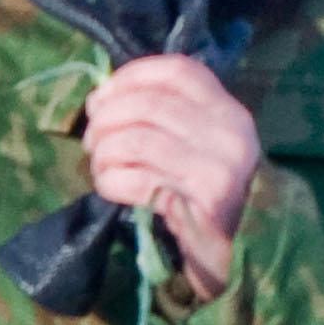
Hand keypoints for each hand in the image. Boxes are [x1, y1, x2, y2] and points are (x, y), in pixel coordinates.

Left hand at [84, 54, 259, 292]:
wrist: (232, 255)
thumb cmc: (197, 196)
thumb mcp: (191, 147)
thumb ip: (161, 118)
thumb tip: (103, 95)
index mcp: (229, 111)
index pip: (177, 70)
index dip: (129, 77)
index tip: (101, 98)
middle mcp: (231, 133)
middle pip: (147, 105)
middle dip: (104, 121)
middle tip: (91, 142)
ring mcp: (221, 168)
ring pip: (135, 140)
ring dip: (102, 154)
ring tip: (100, 167)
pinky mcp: (202, 203)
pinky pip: (134, 179)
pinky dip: (108, 181)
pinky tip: (110, 188)